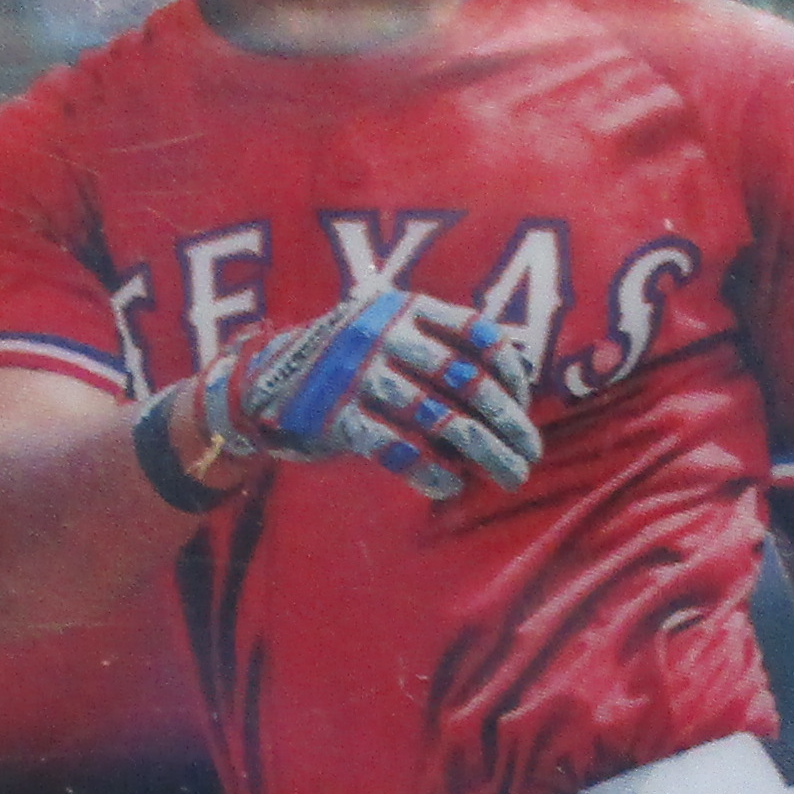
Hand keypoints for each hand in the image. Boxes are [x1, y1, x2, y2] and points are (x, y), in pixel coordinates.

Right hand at [197, 285, 540, 499]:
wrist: (263, 383)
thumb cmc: (348, 365)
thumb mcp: (387, 332)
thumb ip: (437, 346)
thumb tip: (514, 386)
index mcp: (405, 307)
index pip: (478, 333)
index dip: (511, 370)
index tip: (525, 404)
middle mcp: (384, 334)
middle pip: (467, 381)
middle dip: (508, 422)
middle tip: (530, 452)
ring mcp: (359, 375)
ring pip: (441, 420)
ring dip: (484, 453)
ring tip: (510, 476)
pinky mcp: (339, 417)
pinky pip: (399, 450)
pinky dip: (432, 471)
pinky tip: (453, 486)